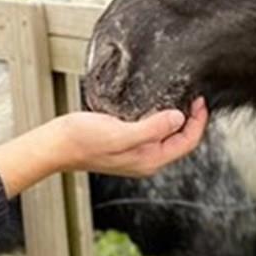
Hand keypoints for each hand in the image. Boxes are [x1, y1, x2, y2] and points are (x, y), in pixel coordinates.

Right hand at [54, 97, 208, 177]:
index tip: (200, 101)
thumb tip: (178, 118)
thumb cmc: (82, 140)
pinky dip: (158, 117)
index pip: (186, 143)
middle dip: (190, 119)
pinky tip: (153, 102)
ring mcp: (135, 152)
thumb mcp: (119, 133)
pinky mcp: (124, 142)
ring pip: (165, 135)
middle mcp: (145, 159)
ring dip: (175, 117)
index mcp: (148, 160)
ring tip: (179, 96)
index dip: (198, 122)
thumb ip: (151, 128)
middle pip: (179, 140)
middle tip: (193, 95)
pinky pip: (150, 130)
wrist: (56, 144)